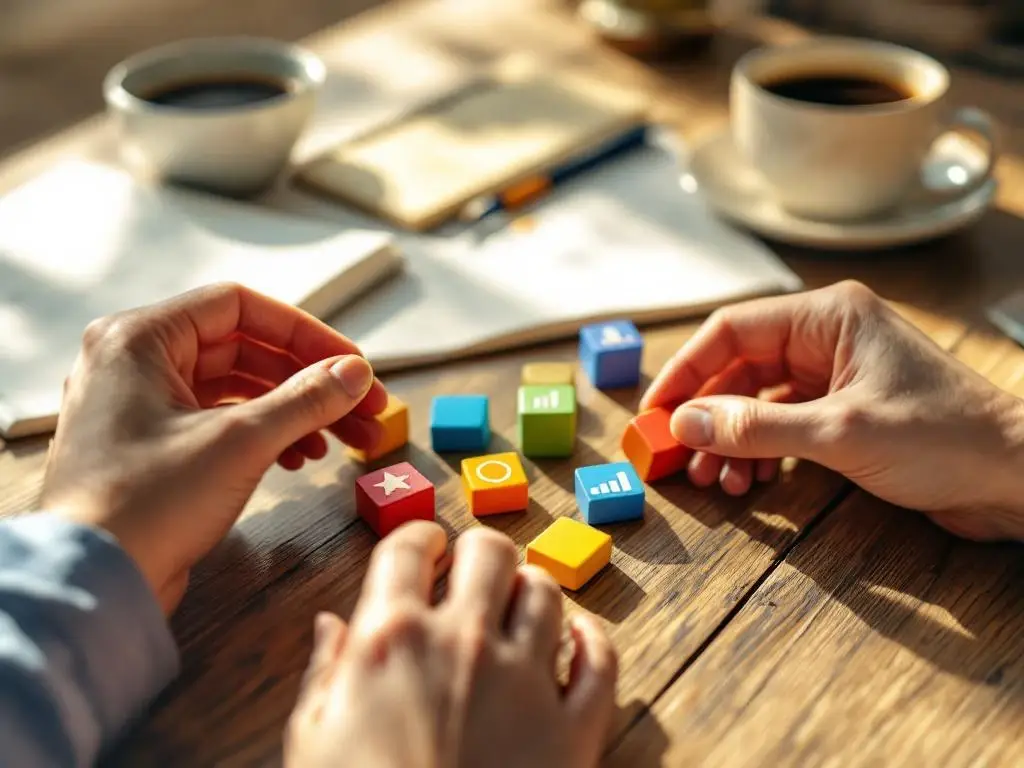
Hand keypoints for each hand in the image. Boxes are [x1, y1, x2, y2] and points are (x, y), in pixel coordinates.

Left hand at [41, 283, 388, 612]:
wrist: (96, 582)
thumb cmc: (142, 506)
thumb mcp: (241, 441)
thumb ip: (306, 398)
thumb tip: (353, 374)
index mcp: (139, 339)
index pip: (240, 306)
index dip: (305, 333)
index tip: (350, 364)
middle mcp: (135, 363)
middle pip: (245, 349)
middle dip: (310, 381)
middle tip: (362, 407)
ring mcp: (141, 407)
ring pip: (237, 389)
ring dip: (295, 410)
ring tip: (341, 439)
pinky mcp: (153, 448)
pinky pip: (221, 421)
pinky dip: (265, 434)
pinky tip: (299, 456)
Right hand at [285, 523, 616, 767]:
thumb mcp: (312, 742)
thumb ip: (326, 671)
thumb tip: (332, 623)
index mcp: (392, 639)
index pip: (409, 547)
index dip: (418, 538)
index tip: (424, 549)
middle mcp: (465, 642)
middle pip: (490, 552)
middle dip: (480, 555)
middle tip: (474, 573)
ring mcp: (526, 682)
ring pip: (547, 593)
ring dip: (532, 590)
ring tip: (521, 605)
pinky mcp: (573, 728)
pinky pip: (601, 659)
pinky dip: (592, 639)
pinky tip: (578, 637)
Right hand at [641, 280, 1023, 540]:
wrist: (1018, 477)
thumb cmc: (944, 439)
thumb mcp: (840, 433)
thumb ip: (757, 427)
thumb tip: (685, 424)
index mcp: (828, 318)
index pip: (732, 331)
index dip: (685, 371)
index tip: (654, 412)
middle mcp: (827, 339)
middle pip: (738, 369)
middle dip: (706, 415)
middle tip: (677, 458)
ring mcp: (835, 377)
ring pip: (756, 401)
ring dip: (730, 441)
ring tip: (714, 482)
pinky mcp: (844, 413)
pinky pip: (780, 425)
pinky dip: (758, 453)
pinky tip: (747, 483)